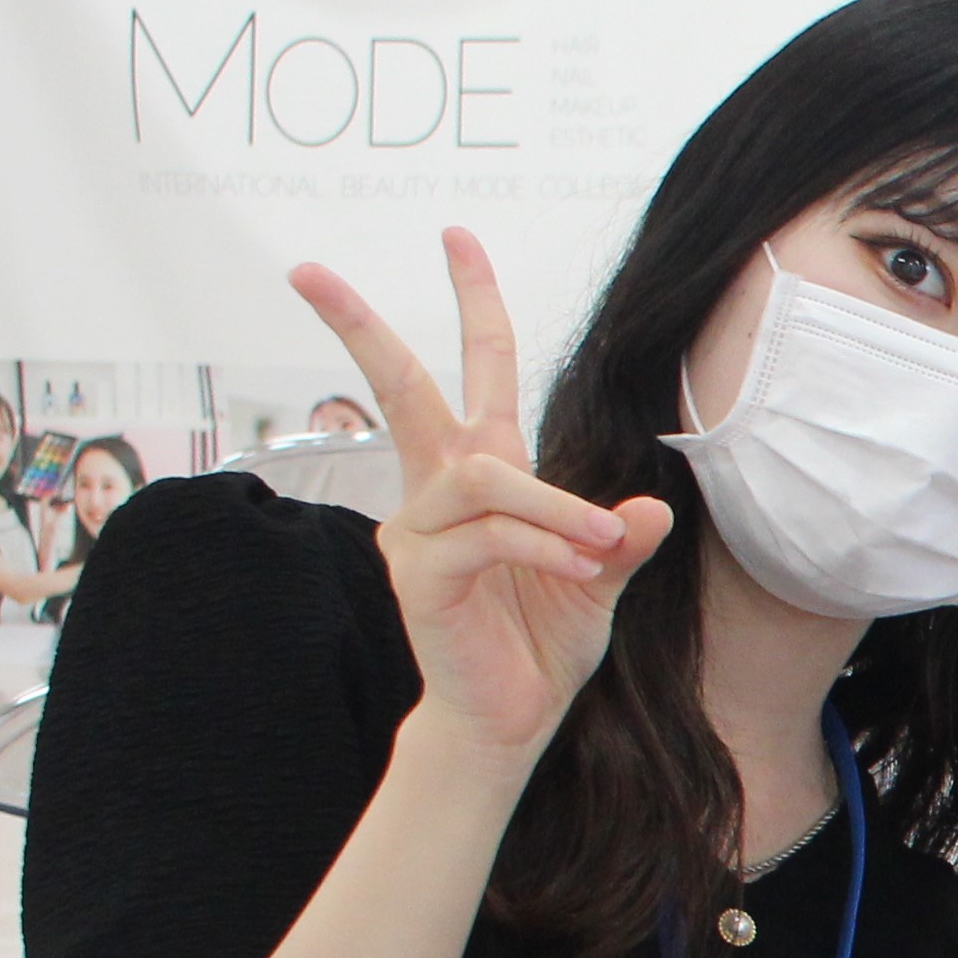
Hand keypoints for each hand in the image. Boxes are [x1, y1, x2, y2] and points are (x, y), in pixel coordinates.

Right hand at [292, 229, 669, 759]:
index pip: (476, 372)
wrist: (511, 720)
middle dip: (361, 327)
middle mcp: (439, 491)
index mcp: (484, 476)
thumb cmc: (540, 645)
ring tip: (598, 543)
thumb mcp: (597, 582)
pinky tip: (577, 564)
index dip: (474, 303)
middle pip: (402, 388)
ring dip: (552, 504)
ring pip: (484, 479)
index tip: (457, 236)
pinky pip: (487, 536)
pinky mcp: (420, 575)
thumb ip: (618, 541)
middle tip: (307, 270)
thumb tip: (651, 507)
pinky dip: (543, 543)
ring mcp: (420, 531)